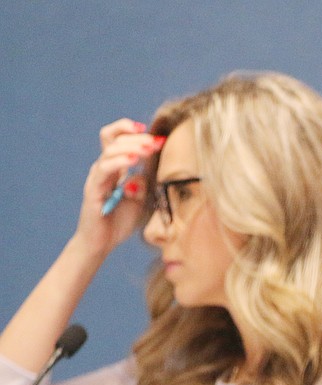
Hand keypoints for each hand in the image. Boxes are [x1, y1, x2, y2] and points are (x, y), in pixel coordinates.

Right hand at [73, 118, 164, 258]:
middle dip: (136, 136)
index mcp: (116, 168)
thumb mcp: (143, 199)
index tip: (157, 136)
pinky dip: (120, 162)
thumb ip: (147, 182)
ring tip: (148, 150)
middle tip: (155, 141)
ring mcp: (97, 177)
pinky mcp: (93, 189)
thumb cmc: (121, 221)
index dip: (134, 132)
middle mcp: (104, 168)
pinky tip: (134, 162)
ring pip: (109, 149)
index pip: (118, 138)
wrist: (101, 243)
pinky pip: (104, 170)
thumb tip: (150, 164)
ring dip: (131, 146)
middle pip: (114, 139)